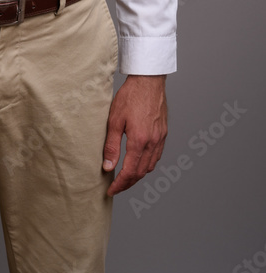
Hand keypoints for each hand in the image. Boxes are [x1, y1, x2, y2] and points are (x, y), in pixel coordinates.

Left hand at [102, 74, 167, 195]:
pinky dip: (147, 164)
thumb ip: (111, 146)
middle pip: (141, 173)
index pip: (130, 172)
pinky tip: (138, 161)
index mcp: (139, 141)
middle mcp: (152, 143)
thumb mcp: (114, 120)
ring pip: (150, 166)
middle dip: (128, 183)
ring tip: (125, 177)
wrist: (148, 81)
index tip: (111, 191)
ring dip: (138, 175)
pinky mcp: (163, 134)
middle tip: (116, 187)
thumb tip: (107, 167)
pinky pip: (156, 156)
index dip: (120, 185)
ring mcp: (160, 139)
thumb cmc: (130, 97)